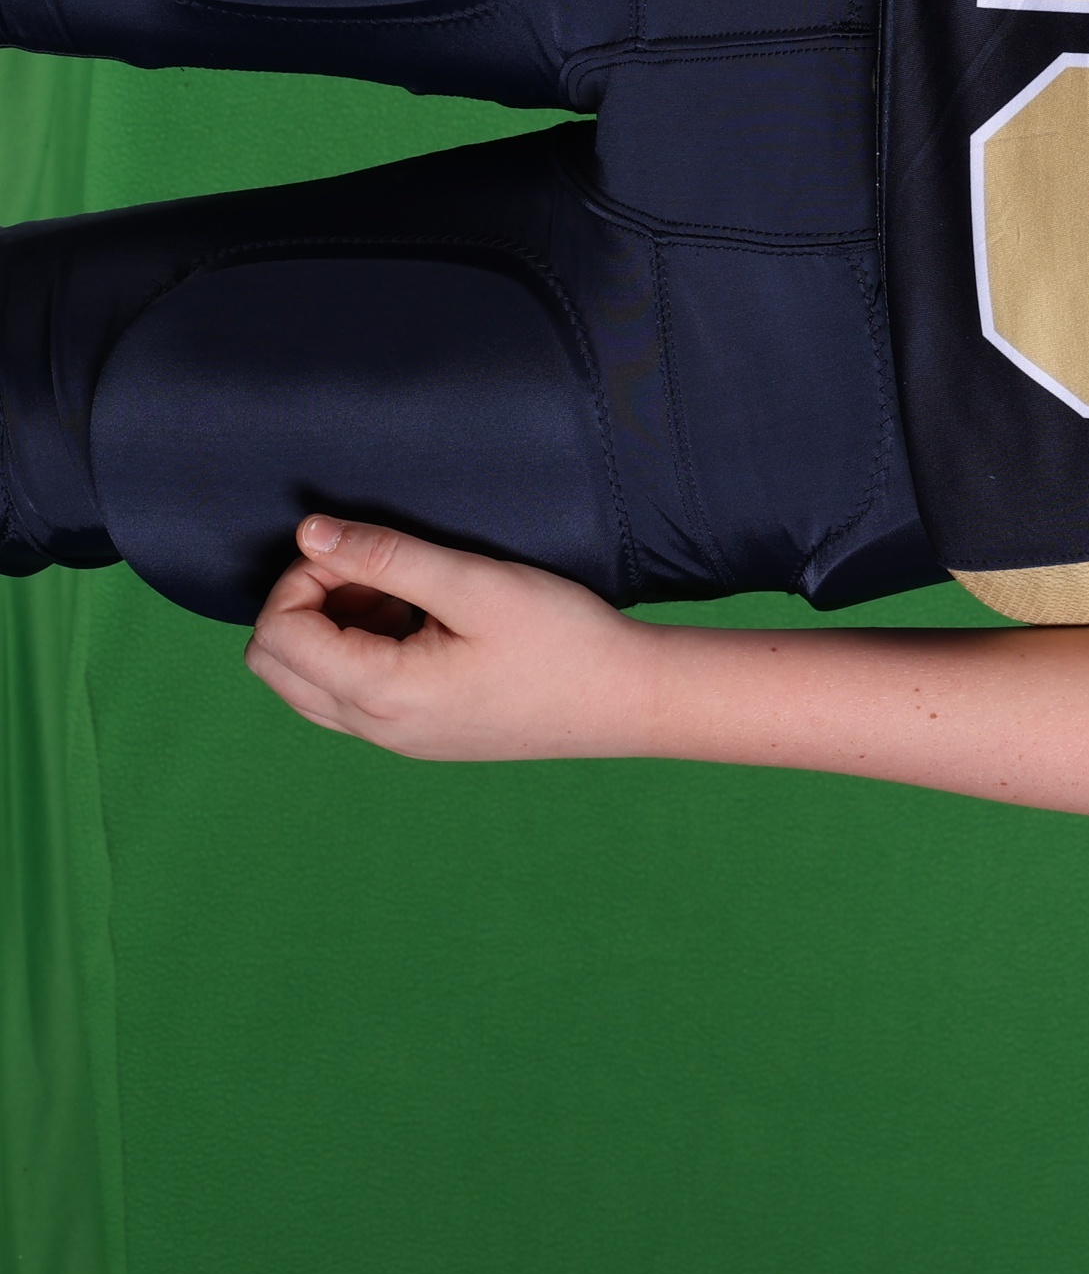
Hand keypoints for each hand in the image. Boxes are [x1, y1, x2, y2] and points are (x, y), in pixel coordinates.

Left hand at [244, 517, 655, 763]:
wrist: (629, 700)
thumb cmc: (564, 640)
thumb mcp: (476, 583)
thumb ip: (387, 556)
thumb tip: (310, 533)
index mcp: (381, 692)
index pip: (279, 633)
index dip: (303, 577)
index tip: (361, 550)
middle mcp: (376, 728)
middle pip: (274, 666)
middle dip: (303, 605)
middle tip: (370, 572)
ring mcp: (396, 740)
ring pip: (306, 686)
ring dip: (328, 632)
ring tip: (399, 598)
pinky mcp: (420, 738)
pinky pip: (348, 699)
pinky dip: (358, 656)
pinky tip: (421, 627)